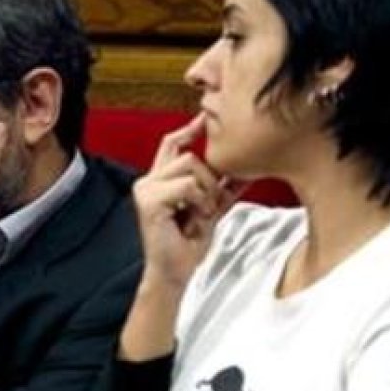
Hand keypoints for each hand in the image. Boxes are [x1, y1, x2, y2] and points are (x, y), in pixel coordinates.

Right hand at [133, 113, 243, 287]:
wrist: (175, 272)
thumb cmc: (187, 245)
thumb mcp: (211, 209)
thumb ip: (223, 189)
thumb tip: (244, 170)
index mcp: (159, 181)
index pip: (172, 143)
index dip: (189, 129)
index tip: (205, 118)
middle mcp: (147, 181)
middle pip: (189, 155)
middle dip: (209, 180)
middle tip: (209, 206)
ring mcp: (145, 189)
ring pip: (190, 165)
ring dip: (205, 192)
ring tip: (200, 214)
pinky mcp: (149, 199)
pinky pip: (187, 185)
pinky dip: (198, 201)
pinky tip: (192, 218)